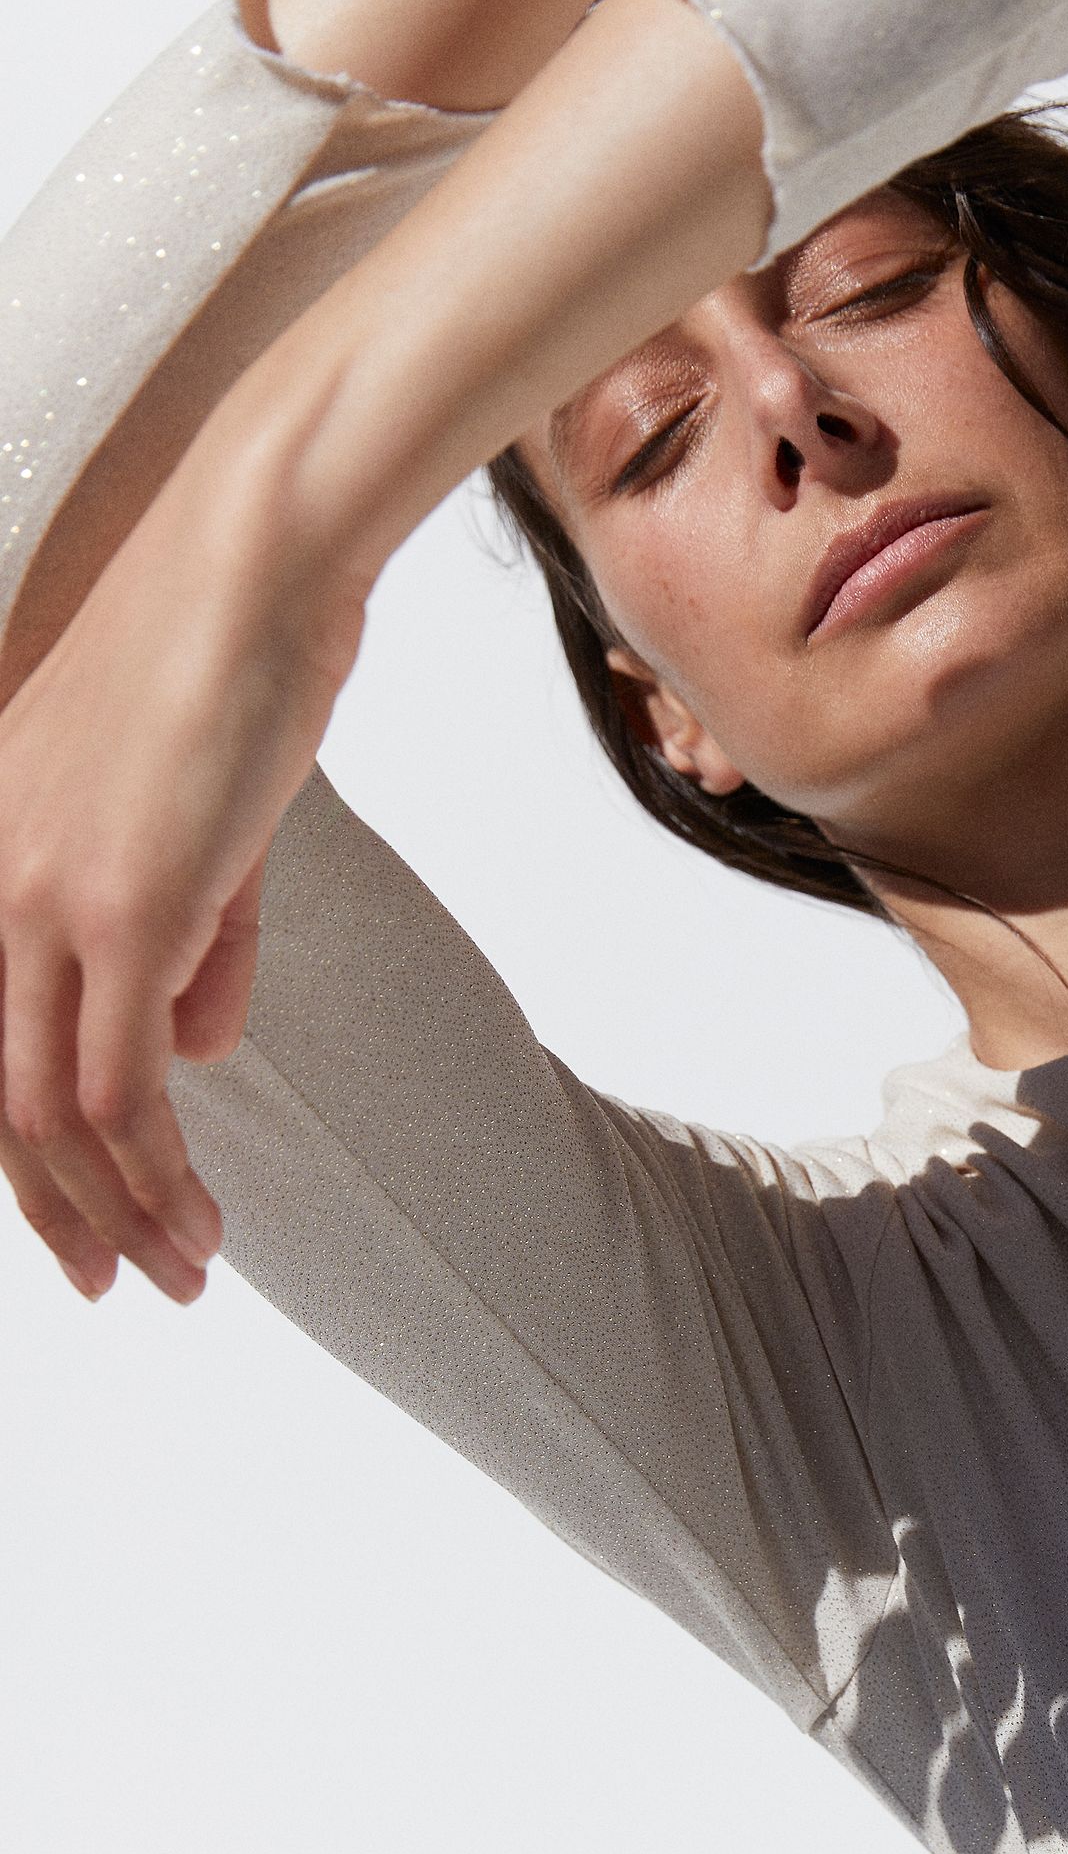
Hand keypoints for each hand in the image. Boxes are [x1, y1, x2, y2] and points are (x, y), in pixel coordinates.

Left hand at [0, 465, 358, 1303]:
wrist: (257, 566)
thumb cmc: (237, 663)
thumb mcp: (203, 828)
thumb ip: (194, 946)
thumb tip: (195, 1055)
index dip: (20, 1156)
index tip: (81, 1229)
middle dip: (54, 1215)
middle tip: (117, 1287)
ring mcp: (39, 899)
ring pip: (47, 1113)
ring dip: (117, 1211)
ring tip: (182, 1271)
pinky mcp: (121, 910)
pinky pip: (121, 1082)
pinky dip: (156, 1170)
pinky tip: (196, 1217)